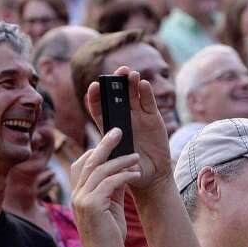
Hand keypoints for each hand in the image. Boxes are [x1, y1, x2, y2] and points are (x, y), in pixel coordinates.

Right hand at [69, 128, 140, 246]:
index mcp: (78, 194)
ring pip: (100, 169)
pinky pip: (109, 183)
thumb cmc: (108, 237)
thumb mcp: (111, 208)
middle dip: (105, 144)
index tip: (112, 144)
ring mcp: (82, 199)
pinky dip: (124, 176)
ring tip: (136, 157)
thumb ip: (113, 189)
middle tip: (119, 131)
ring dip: (120, 160)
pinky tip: (136, 175)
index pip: (81, 165)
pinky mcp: (92, 205)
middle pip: (89, 161)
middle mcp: (76, 194)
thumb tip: (123, 171)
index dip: (95, 152)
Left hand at [85, 68, 171, 192]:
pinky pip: (148, 102)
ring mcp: (138, 117)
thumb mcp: (120, 167)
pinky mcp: (152, 118)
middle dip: (116, 83)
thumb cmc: (131, 171)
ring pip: (133, 95)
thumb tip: (113, 157)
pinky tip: (143, 84)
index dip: (96, 98)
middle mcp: (123, 119)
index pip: (99, 110)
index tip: (94, 87)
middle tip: (118, 71)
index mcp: (110, 129)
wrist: (151, 175)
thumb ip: (116, 161)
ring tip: (131, 74)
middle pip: (117, 96)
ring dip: (131, 83)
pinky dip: (146, 93)